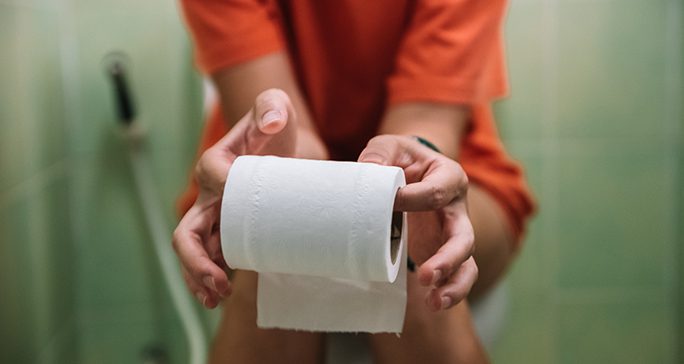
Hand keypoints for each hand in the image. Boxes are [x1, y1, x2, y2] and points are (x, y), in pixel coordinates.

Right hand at [173, 89, 298, 307]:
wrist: (284, 149)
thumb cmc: (276, 128)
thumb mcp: (276, 108)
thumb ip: (271, 105)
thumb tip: (271, 123)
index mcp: (216, 163)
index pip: (212, 177)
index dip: (226, 191)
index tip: (250, 207)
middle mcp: (209, 193)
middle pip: (187, 231)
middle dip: (196, 260)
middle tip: (219, 283)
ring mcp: (216, 216)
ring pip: (193, 251)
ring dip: (199, 277)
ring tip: (216, 297)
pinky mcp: (229, 230)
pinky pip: (210, 257)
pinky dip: (209, 278)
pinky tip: (219, 296)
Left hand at [358, 135, 476, 310]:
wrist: (407, 171)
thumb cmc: (398, 159)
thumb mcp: (388, 148)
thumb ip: (377, 156)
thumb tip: (366, 174)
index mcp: (448, 176)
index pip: (437, 192)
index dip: (413, 199)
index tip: (390, 203)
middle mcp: (458, 208)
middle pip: (463, 236)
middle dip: (447, 258)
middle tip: (425, 275)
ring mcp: (454, 233)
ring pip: (466, 262)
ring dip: (453, 283)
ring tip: (434, 302)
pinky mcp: (444, 251)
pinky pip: (457, 275)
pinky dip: (449, 291)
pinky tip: (433, 304)